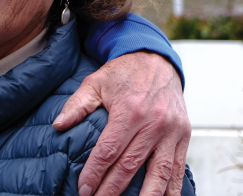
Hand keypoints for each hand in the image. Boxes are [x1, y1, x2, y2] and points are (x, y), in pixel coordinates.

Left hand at [52, 51, 189, 195]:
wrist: (156, 60)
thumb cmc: (122, 73)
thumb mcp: (94, 82)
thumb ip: (77, 105)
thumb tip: (58, 125)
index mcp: (130, 111)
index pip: (109, 150)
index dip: (95, 173)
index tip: (83, 189)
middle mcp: (154, 123)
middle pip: (131, 165)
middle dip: (113, 189)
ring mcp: (172, 131)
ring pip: (160, 172)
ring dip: (147, 195)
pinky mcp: (184, 136)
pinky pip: (179, 168)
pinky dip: (172, 188)